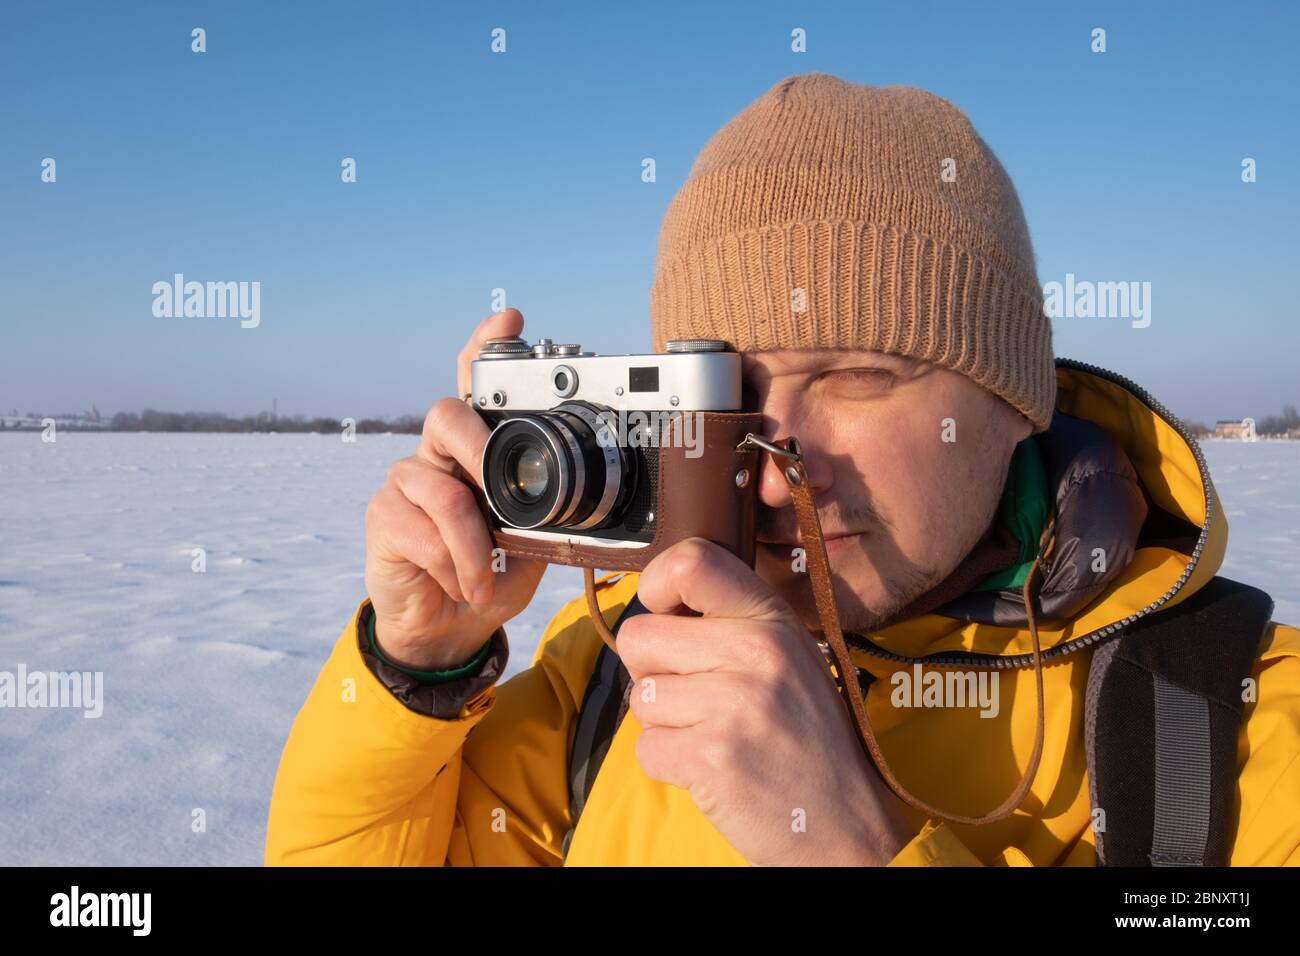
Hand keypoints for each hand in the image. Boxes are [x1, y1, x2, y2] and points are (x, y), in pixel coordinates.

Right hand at [363, 309, 545, 670]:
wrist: (451, 629)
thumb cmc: (493, 574)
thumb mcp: (532, 541)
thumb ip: (546, 512)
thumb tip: (593, 504)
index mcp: (477, 450)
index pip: (476, 386)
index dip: (486, 348)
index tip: (510, 319)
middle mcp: (437, 454)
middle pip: (446, 415)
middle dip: (479, 447)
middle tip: (499, 492)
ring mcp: (405, 483)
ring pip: (441, 489)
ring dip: (475, 544)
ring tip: (488, 579)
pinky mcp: (383, 518)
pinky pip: (422, 531)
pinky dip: (453, 565)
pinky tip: (462, 584)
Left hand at [617, 538, 912, 865]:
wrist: (846, 823)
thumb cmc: (808, 740)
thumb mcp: (789, 658)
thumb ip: (734, 623)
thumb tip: (659, 602)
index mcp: (772, 619)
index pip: (692, 561)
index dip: (656, 583)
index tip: (664, 611)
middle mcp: (756, 651)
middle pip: (639, 636)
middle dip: (651, 673)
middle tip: (695, 698)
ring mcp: (734, 703)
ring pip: (640, 696)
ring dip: (663, 724)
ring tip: (713, 736)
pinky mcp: (713, 755)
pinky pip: (646, 749)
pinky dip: (669, 765)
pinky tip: (712, 769)